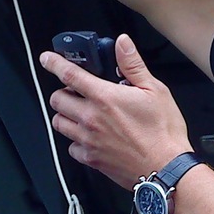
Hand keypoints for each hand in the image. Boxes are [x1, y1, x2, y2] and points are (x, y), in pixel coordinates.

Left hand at [39, 35, 191, 187]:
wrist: (166, 169)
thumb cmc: (163, 133)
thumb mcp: (155, 90)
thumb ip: (133, 65)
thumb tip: (122, 43)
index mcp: (104, 97)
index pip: (69, 74)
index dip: (54, 63)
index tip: (47, 59)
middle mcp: (91, 118)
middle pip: (57, 99)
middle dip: (62, 92)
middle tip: (76, 92)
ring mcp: (88, 140)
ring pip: (59, 123)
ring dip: (65, 115)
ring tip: (80, 113)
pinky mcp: (91, 159)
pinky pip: (71, 147)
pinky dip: (75, 141)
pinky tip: (89, 137)